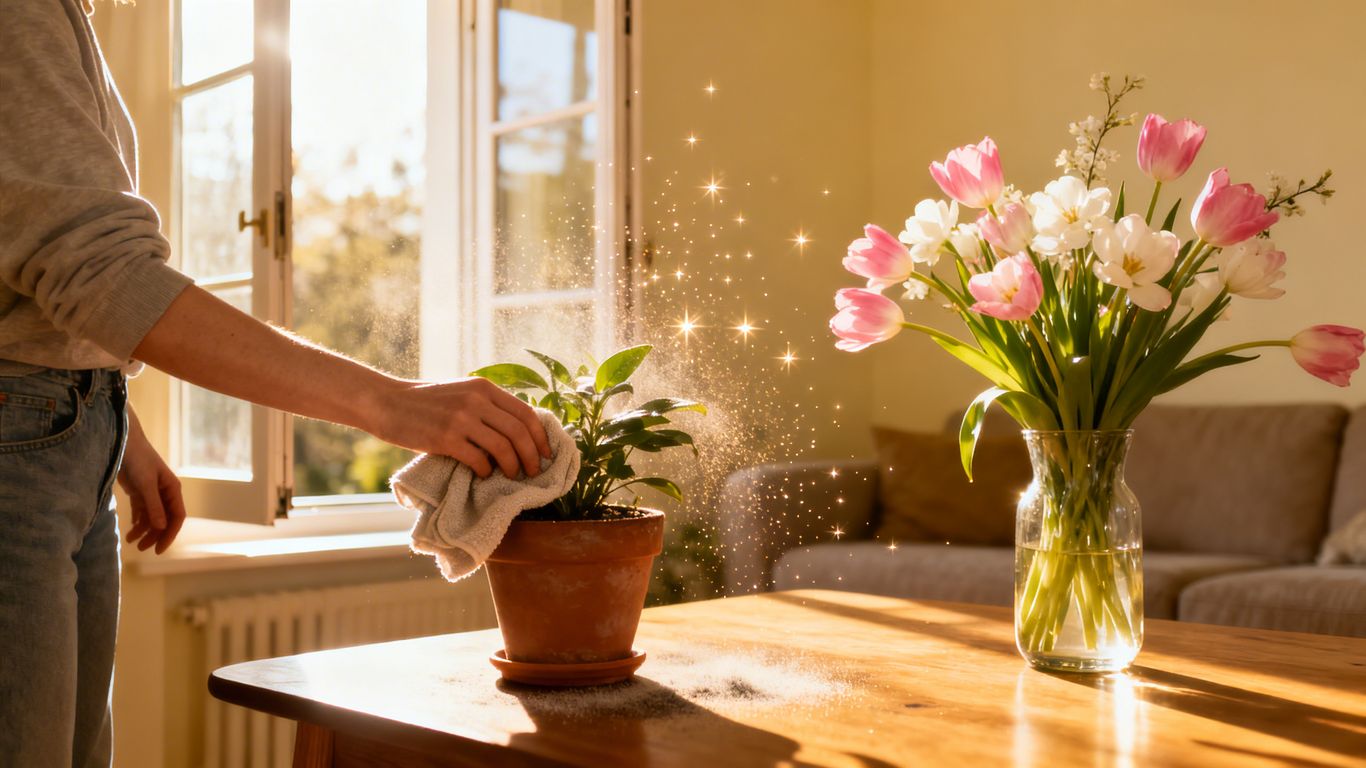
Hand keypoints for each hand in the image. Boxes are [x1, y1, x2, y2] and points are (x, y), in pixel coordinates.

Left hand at [118, 408, 185, 553]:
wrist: (122, 442)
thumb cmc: (138, 459)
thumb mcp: (145, 484)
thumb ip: (153, 506)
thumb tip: (161, 527)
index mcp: (172, 489)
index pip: (176, 517)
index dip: (170, 534)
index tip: (159, 549)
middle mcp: (164, 492)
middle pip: (164, 519)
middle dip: (155, 535)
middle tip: (143, 549)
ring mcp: (152, 492)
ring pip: (152, 517)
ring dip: (143, 530)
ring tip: (131, 541)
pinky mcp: (139, 491)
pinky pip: (141, 511)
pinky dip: (137, 521)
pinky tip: (131, 530)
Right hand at [371, 377, 551, 478]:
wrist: (387, 402)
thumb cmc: (426, 402)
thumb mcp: (461, 392)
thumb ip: (487, 405)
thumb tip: (519, 431)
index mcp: (483, 387)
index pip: (525, 412)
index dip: (540, 436)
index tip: (546, 453)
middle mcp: (476, 400)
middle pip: (519, 432)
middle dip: (532, 456)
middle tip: (533, 472)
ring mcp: (461, 419)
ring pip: (503, 447)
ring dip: (512, 466)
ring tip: (511, 475)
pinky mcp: (445, 438)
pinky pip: (478, 459)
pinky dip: (486, 471)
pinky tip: (483, 474)